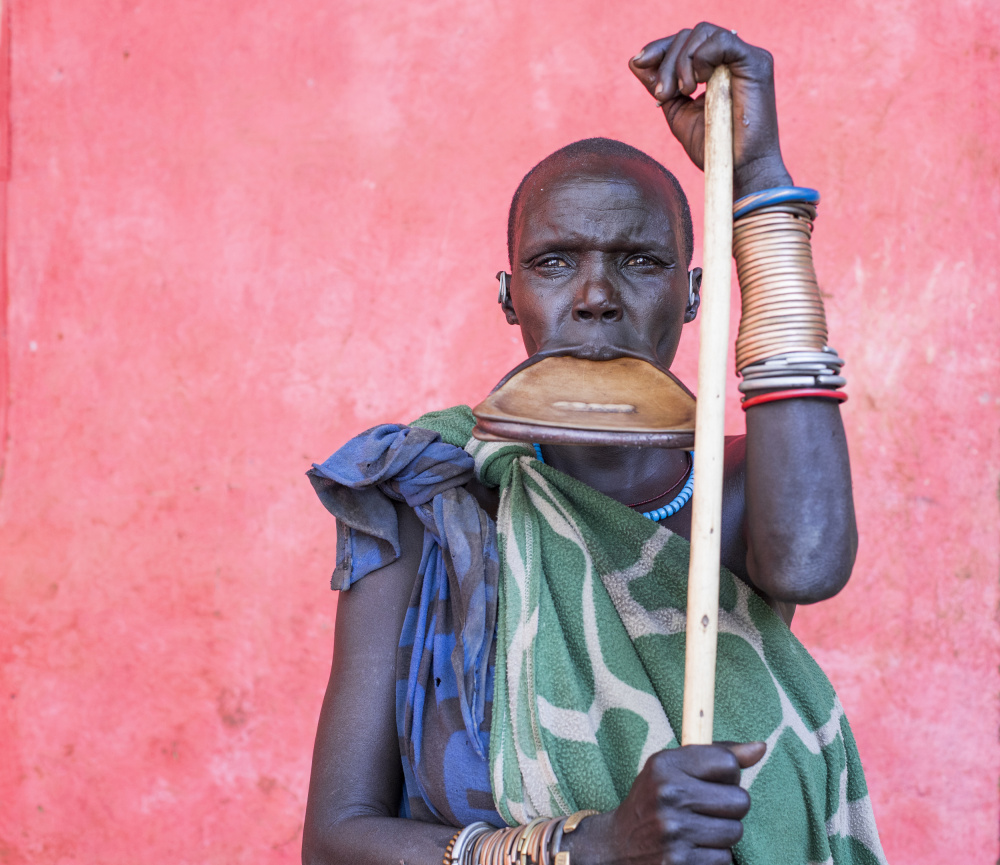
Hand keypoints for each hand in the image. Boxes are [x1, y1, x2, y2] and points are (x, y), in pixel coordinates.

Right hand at [569, 742, 764, 864]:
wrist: (615, 847)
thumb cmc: (652, 802)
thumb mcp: (672, 769)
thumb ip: (716, 756)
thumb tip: (760, 746)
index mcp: (665, 765)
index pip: (728, 763)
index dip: (728, 776)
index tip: (713, 783)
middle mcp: (668, 795)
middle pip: (740, 801)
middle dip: (729, 808)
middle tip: (705, 810)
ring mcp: (674, 831)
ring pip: (735, 832)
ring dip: (722, 835)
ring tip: (697, 831)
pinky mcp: (680, 863)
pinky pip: (724, 859)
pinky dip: (712, 857)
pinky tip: (691, 850)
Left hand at [629, 25, 792, 198]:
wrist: (739, 171)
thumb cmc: (713, 148)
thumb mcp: (679, 113)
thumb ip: (661, 87)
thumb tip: (635, 62)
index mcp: (716, 68)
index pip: (685, 42)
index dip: (659, 48)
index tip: (638, 62)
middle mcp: (732, 58)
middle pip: (690, 35)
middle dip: (666, 61)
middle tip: (663, 94)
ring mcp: (745, 58)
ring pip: (702, 32)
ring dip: (681, 62)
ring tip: (683, 92)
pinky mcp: (755, 62)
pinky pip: (720, 40)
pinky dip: (700, 58)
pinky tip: (698, 85)